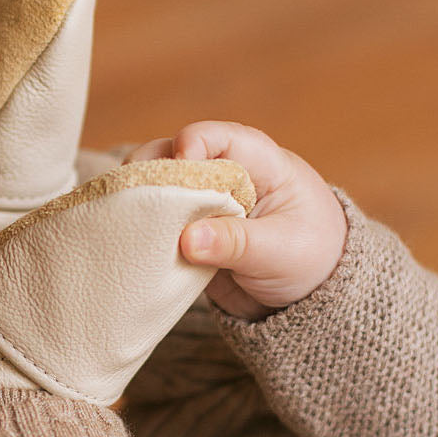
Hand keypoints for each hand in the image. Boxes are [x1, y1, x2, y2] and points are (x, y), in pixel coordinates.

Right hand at [124, 121, 347, 319]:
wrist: (309, 298)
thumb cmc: (311, 257)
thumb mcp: (281, 251)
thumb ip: (236, 243)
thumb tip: (188, 240)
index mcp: (259, 162)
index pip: (219, 138)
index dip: (193, 145)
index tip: (179, 167)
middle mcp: (224, 175)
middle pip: (173, 156)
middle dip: (150, 173)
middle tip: (133, 198)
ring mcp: (203, 205)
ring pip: (158, 190)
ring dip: (140, 204)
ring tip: (127, 224)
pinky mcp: (188, 235)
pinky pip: (157, 227)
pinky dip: (141, 232)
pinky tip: (129, 245)